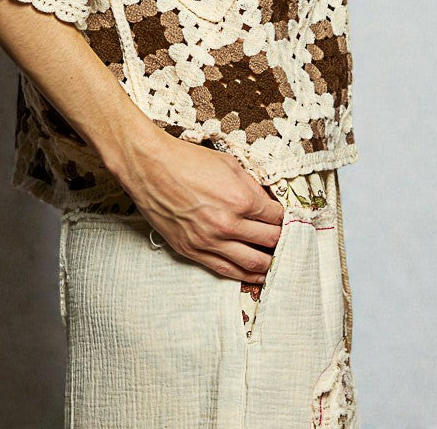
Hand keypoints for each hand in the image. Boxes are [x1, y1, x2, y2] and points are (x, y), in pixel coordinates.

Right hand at [118, 134, 284, 283]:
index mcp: (240, 199)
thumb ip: (252, 186)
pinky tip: (254, 275)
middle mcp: (228, 224)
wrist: (150, 167)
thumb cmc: (186, 160)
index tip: (286, 220)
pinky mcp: (192, 251)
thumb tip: (267, 204)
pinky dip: (244, 275)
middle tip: (286, 240)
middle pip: (269, 242)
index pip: (276, 218)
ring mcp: (209, 241)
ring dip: (269, 265)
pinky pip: (225, 270)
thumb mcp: (228, 164)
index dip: (285, 219)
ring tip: (277, 263)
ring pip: (252, 263)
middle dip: (282, 241)